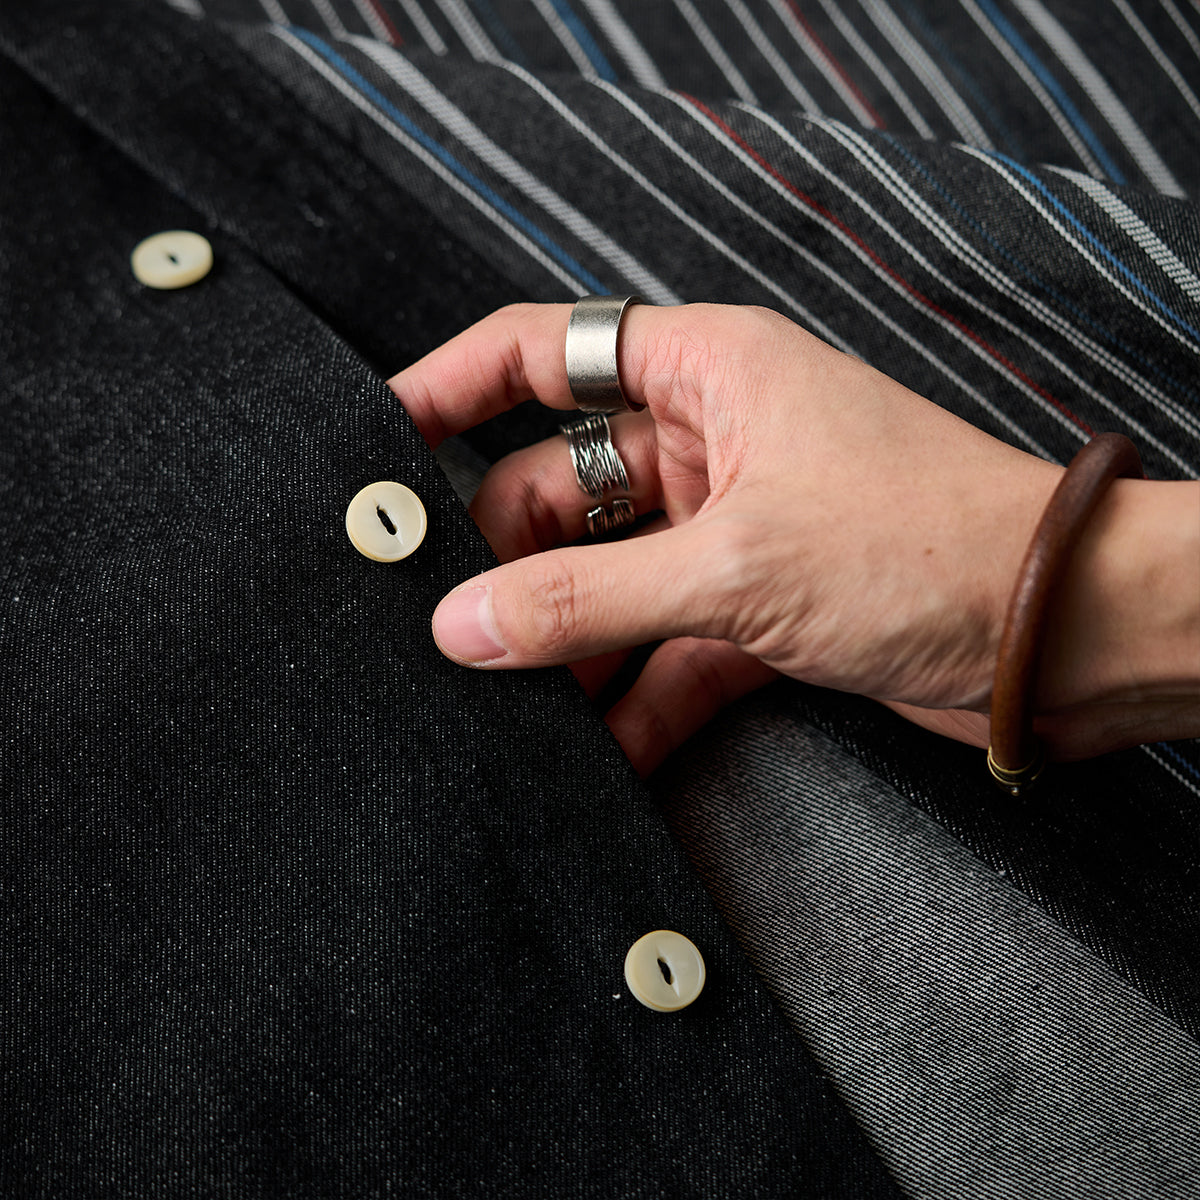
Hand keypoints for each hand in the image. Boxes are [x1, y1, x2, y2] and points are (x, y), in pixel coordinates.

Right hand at [390, 303, 1199, 774]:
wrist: (1059, 637)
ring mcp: (729, 528)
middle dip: (506, 560)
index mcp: (705, 375)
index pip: (543, 352)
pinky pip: (663, 647)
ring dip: (566, 642)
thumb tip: (465, 623)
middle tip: (443, 626)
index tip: (380, 447)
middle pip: (560, 488)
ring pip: (607, 578)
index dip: (453, 389)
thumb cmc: (926, 545)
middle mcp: (711, 442)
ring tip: (506, 704)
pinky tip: (600, 753)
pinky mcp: (755, 606)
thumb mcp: (731, 565)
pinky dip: (633, 698)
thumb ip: (587, 596)